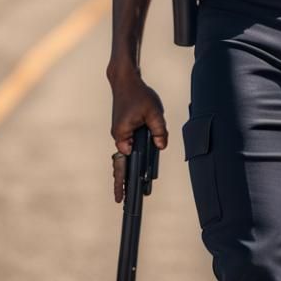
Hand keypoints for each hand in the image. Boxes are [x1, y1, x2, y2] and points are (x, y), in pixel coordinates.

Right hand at [109, 72, 167, 202]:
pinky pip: (126, 147)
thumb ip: (159, 130)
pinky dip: (129, 159)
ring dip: (124, 172)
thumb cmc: (138, 94)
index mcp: (122, 135)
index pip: (128, 160)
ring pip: (123, 156)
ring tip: (124, 191)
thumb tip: (161, 146)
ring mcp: (120, 133)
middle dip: (120, 182)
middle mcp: (119, 136)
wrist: (125, 80)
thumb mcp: (154, 112)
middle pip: (119, 164)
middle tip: (119, 200)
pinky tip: (135, 168)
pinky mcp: (123, 129)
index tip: (131, 191)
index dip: (132, 176)